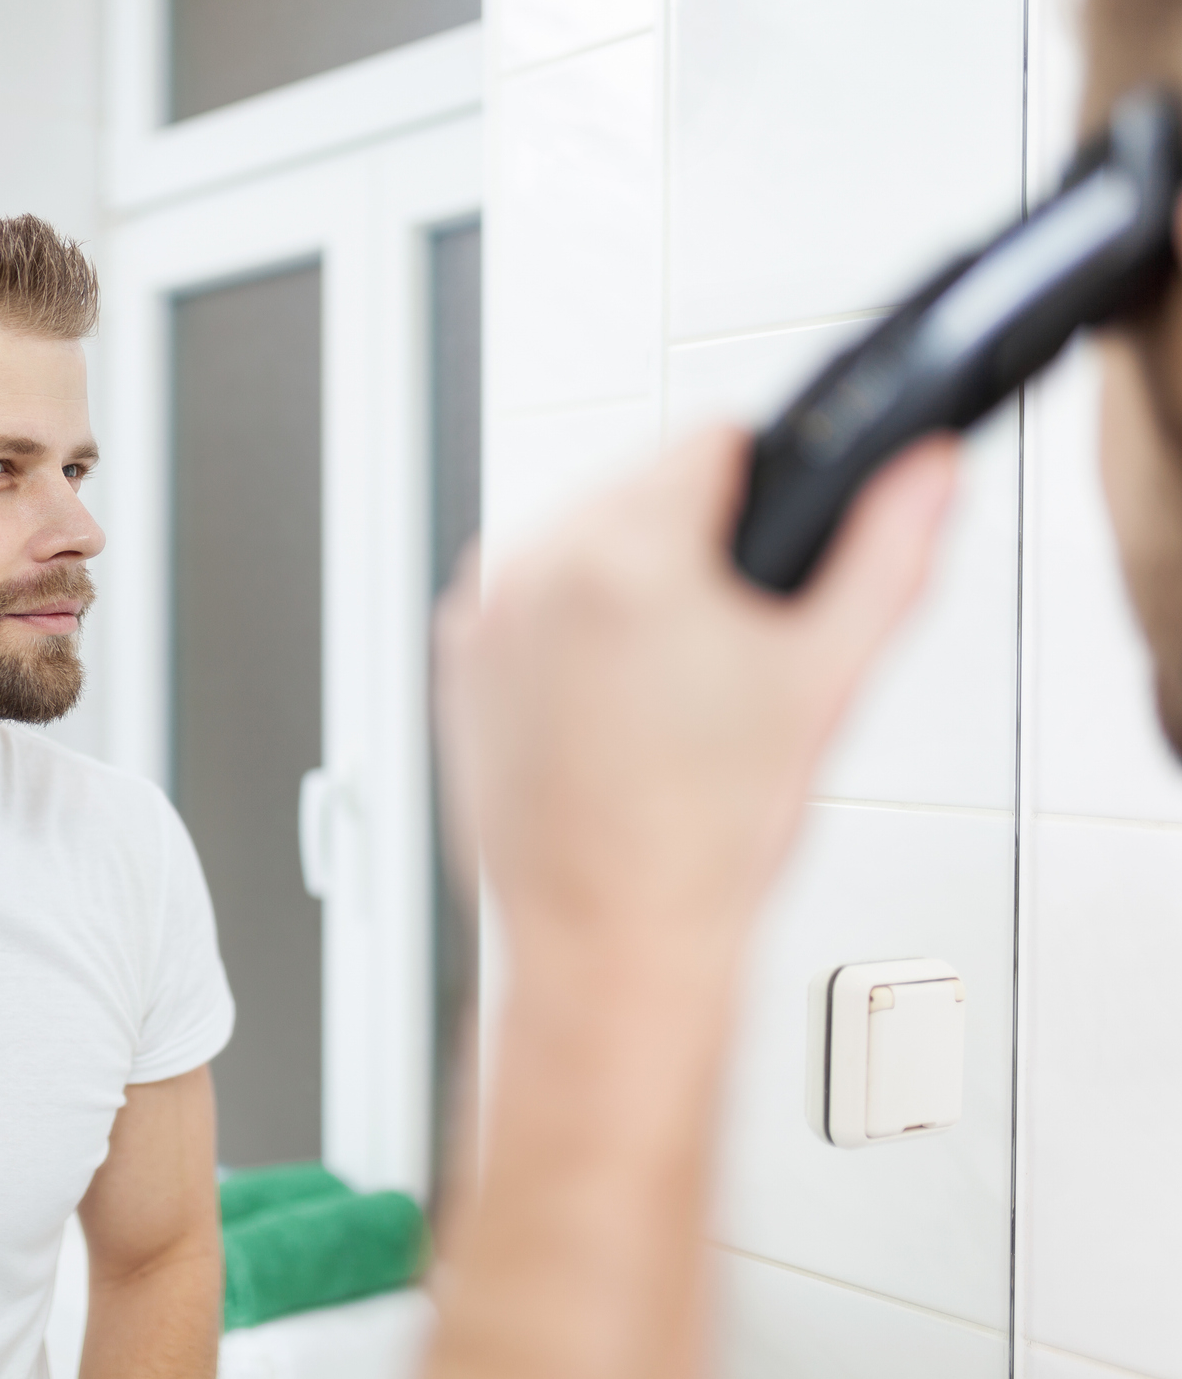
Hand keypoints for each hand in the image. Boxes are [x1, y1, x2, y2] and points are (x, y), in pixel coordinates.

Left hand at [433, 425, 956, 973]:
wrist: (608, 940)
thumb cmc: (699, 841)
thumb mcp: (823, 681)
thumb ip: (886, 555)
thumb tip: (920, 472)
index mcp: (620, 553)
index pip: (713, 438)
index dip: (769, 491)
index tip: (776, 557)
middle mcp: (533, 568)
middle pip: (646, 485)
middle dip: (700, 544)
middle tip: (731, 649)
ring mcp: (484, 614)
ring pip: (587, 537)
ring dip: (635, 578)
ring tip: (673, 687)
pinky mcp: (458, 657)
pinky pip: (533, 594)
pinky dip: (575, 623)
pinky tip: (615, 703)